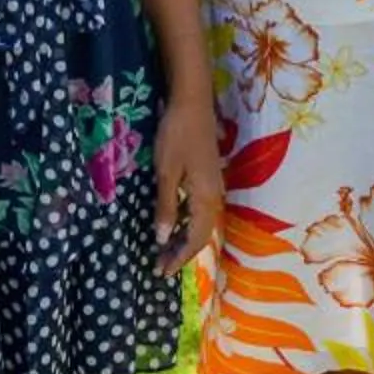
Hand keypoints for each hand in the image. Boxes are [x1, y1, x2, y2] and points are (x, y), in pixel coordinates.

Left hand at [151, 96, 223, 272]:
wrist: (192, 102)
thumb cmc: (176, 134)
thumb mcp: (166, 172)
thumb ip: (165, 206)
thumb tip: (162, 240)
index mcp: (206, 198)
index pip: (195, 239)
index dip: (179, 258)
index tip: (161, 272)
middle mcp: (215, 196)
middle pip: (200, 234)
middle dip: (181, 253)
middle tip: (159, 267)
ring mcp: (213, 186)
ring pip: (201, 223)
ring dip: (184, 239)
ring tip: (165, 252)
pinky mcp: (208, 177)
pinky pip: (200, 210)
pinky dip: (186, 223)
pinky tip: (174, 224)